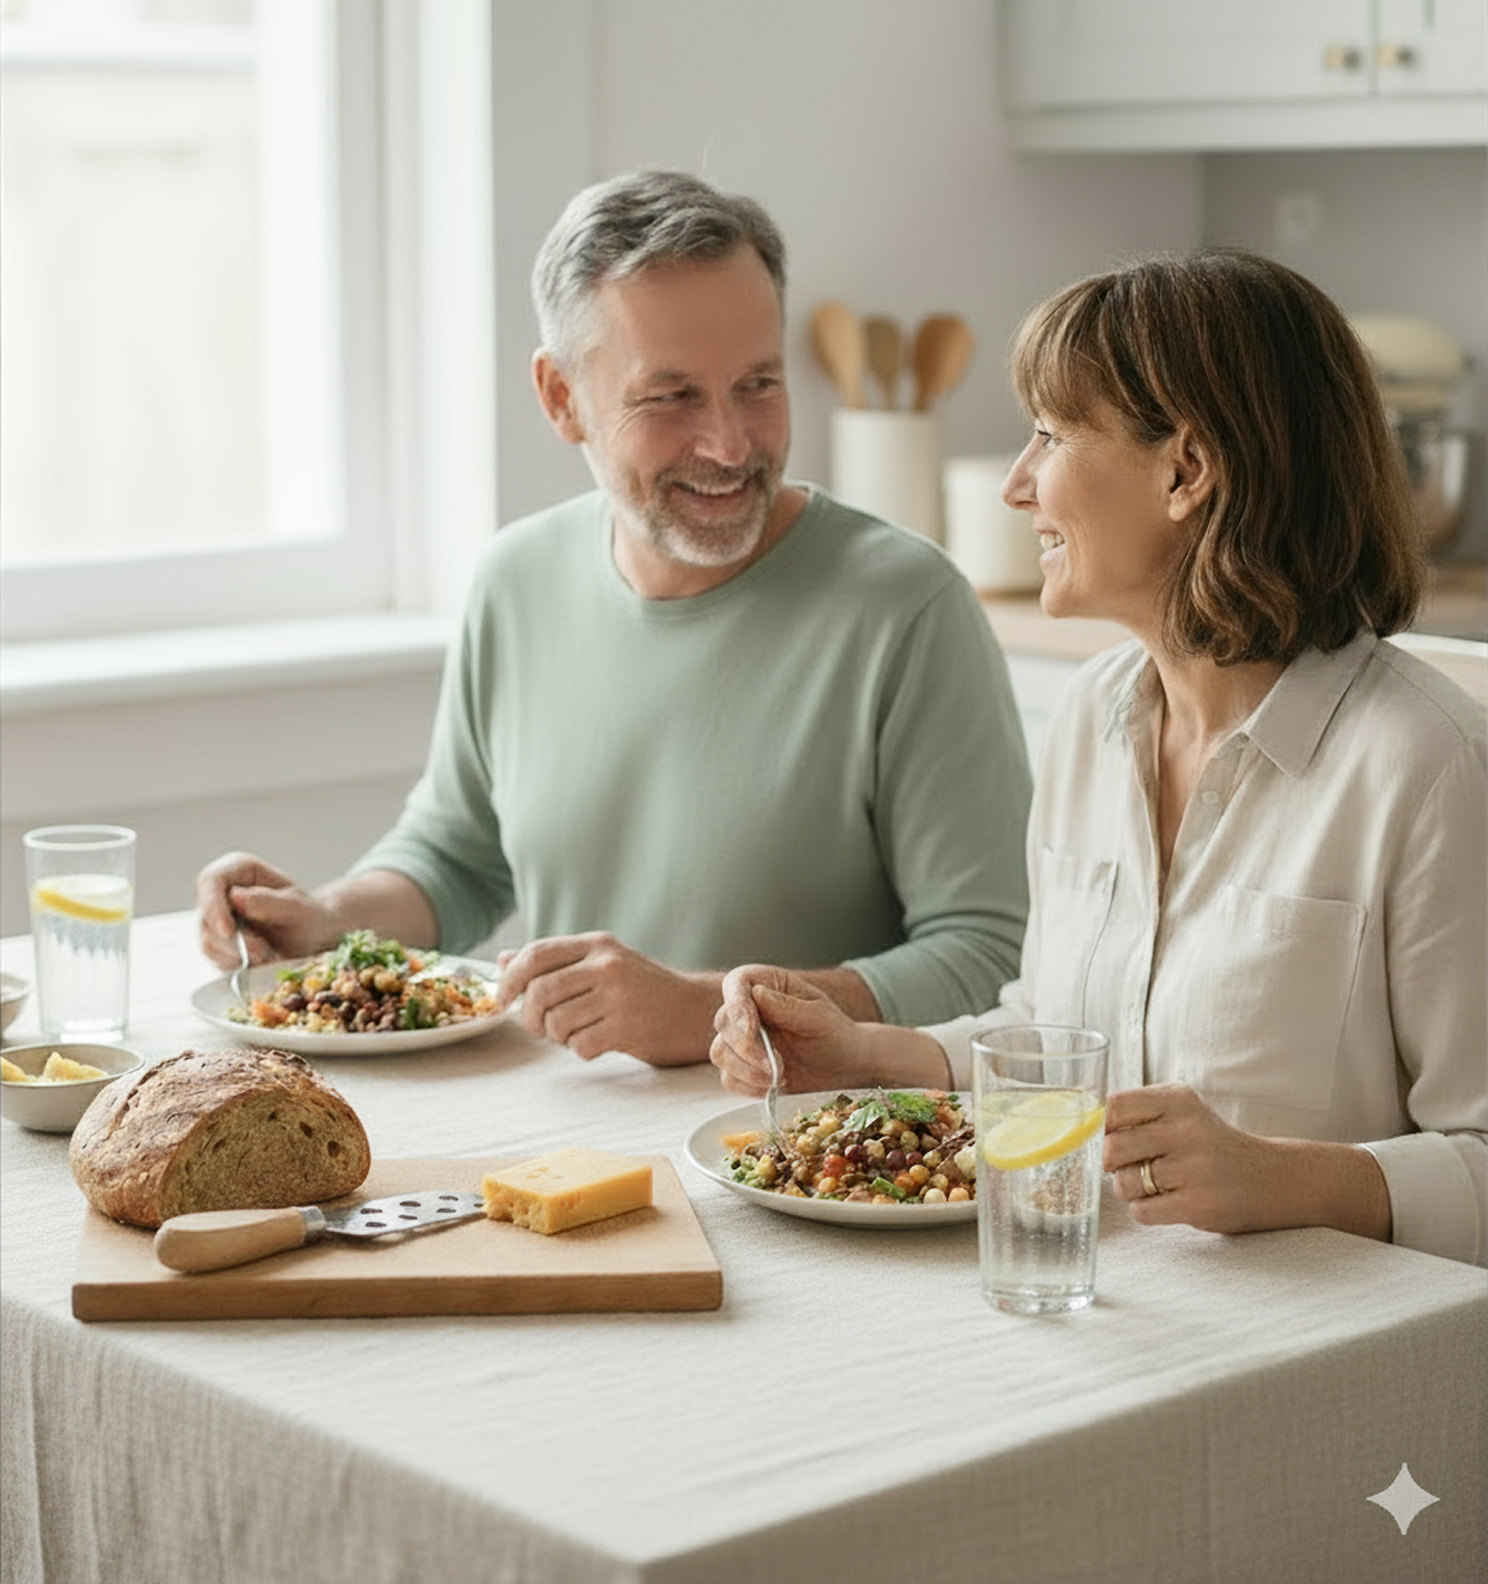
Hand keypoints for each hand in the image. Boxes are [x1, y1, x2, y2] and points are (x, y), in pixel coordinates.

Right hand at [195, 851, 339, 971]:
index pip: (211, 880)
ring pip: (209, 941)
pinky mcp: (216, 941)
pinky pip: (216, 958)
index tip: (229, 932)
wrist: (312, 937)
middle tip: (265, 954)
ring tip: (270, 957)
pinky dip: (238, 965)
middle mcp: (221, 890)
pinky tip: (261, 962)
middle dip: (235, 942)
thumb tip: (236, 897)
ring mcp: (215, 917)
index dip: (214, 906)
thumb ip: (270, 902)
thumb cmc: (308, 916)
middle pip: (207, 916)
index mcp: (239, 868)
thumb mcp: (298, 908)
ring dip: (238, 956)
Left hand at [495, 932, 718, 1065]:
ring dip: (558, 1036)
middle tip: (539, 1027)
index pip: (536, 953)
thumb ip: (555, 962)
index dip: (510, 978)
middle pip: (540, 991)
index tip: (503, 998)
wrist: (697, 1011)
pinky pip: (580, 1046)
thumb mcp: (602, 964)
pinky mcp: (628, 1028)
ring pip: (557, 1022)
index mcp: (598, 944)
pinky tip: (598, 1043)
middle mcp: (607, 965)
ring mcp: (619, 996)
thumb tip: (503, 960)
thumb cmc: (644, 990)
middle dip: (529, 1016)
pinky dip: (581, 1051)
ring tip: (577, 1033)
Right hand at [709, 965, 949, 1095]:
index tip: (751, 1030)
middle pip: (724, 1022)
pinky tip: (773, 1086)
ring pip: (720, 1052)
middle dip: (748, 1048)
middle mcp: (747, 1008)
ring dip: (747, 1070)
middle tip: (777, 1065)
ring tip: (779, 1077)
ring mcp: (740, 1039)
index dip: (737, 1005)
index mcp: (765, 983)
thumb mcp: (818, 1017)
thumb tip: (756, 993)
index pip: (736, 983)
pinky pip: (728, 1078)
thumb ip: (787, 1007)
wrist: (842, 1065)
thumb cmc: (834, 1032)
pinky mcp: (740, 1067)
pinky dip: (748, 1086)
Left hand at [1103, 1083, 1287, 1233]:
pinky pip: (1141, 1211)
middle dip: (1112, 1163)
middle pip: (1112, 1147)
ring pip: (1124, 1182)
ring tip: (1151, 1185)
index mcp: (1178, 1100)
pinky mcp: (1197, 1203)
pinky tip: (1164, 1202)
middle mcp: (1186, 1130)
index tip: (1114, 1136)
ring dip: (1129, 1189)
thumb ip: (1141, 1113)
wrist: (1271, 1178)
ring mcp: (1193, 1168)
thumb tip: (1087, 1128)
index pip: (1115, 1106)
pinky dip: (1144, 1210)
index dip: (1105, 1127)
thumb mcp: (1184, 1113)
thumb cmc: (1212, 1145)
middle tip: (1129, 1165)